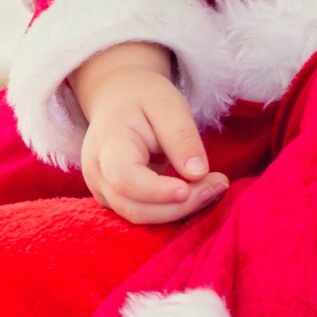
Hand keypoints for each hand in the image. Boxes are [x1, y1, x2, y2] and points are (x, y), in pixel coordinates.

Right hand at [74, 41, 228, 224]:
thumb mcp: (167, 105)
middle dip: (178, 206)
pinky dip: (171, 210)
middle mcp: (97, 172)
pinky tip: (196, 193)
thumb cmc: (143, 99)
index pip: (125, 178)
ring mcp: (102, 189)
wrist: (118, 99)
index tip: (191, 187)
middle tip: (219, 183)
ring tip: (213, 187)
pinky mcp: (114, 199)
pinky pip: (142, 214)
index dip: (157, 191)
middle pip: (134, 207)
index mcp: (107, 143)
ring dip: (179, 211)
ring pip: (139, 217)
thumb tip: (198, 174)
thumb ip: (181, 137)